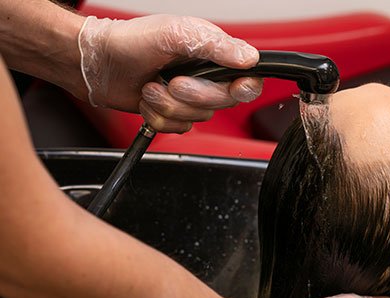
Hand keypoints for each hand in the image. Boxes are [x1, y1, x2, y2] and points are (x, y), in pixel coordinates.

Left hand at [78, 15, 262, 132]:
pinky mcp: (173, 114)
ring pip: (198, 119)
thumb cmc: (131, 41)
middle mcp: (205, 77)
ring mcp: (189, 98)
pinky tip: (148, 99)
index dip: (245, 88)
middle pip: (222, 103)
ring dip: (168, 106)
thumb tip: (249, 58)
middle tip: (170, 80)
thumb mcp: (177, 34)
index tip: (234, 88)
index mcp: (213, 55)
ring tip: (151, 86)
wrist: (98, 63)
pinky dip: (158, 117)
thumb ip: (216, 45)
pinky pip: (179, 129)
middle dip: (192, 95)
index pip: (248, 78)